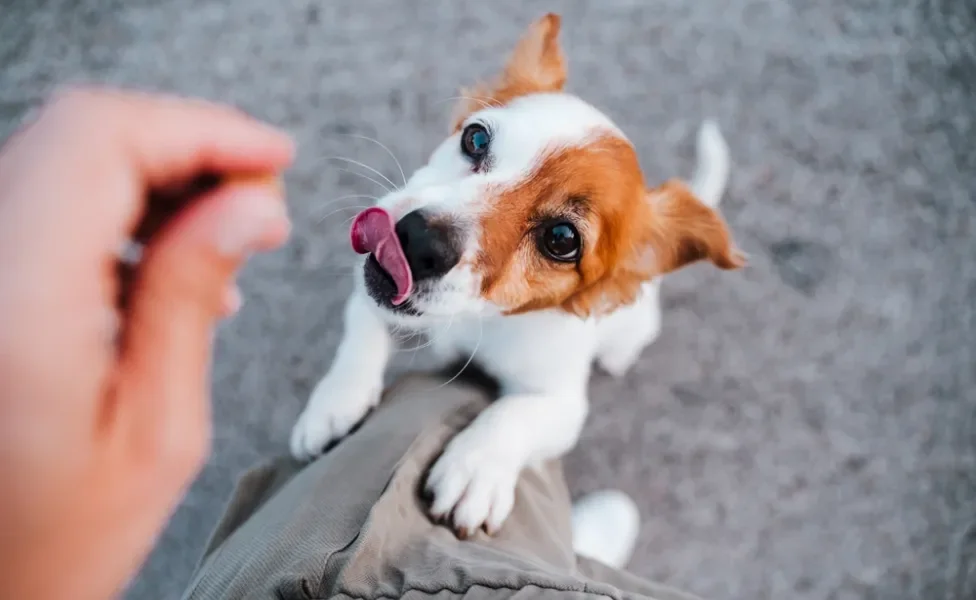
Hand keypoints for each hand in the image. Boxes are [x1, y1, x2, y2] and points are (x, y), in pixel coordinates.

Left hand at [0, 88, 293, 598]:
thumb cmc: (56, 535)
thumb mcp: (157, 428)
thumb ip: (191, 297)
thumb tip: (249, 206)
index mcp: (17, 303)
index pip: (101, 142)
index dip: (201, 129)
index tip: (274, 157)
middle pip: (80, 136)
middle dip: (187, 148)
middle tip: (260, 200)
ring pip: (64, 159)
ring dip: (156, 176)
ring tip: (225, 237)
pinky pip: (47, 202)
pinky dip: (118, 207)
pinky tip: (167, 261)